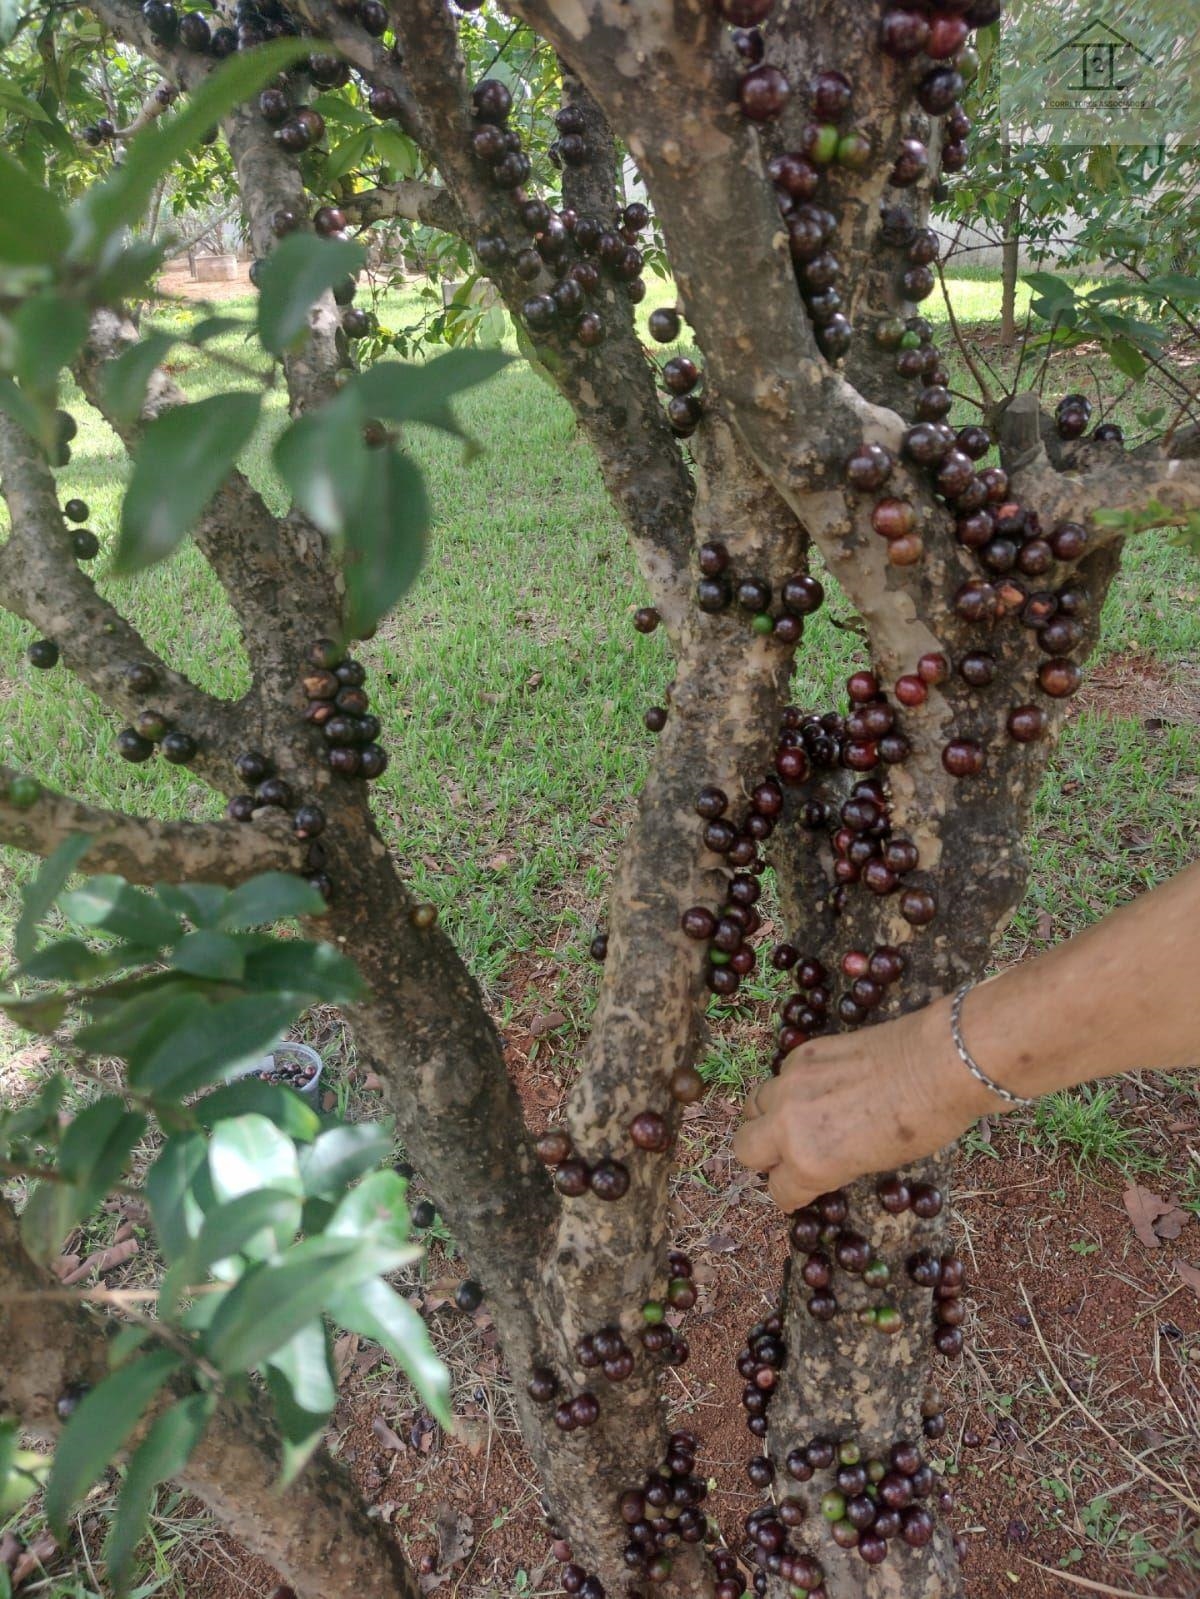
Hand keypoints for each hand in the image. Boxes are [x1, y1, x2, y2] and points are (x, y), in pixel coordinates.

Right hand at [732, 997, 998, 1210]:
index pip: (778, 1190)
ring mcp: (791, 1083)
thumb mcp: (875, 1163)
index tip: (799, 1190)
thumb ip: (833, 1165)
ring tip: (797, 1119)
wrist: (939, 1062)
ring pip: (755, 1106)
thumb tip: (817, 1162)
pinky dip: (791, 1086)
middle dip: (762, 1158)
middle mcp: (789, 1124)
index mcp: (810, 1162)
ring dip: (769, 1118)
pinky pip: (780, 1075)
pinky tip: (821, 1088)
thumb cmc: (923, 1123)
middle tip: (785, 1156)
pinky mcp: (803, 1052)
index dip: (791, 1194)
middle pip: (745, 1148)